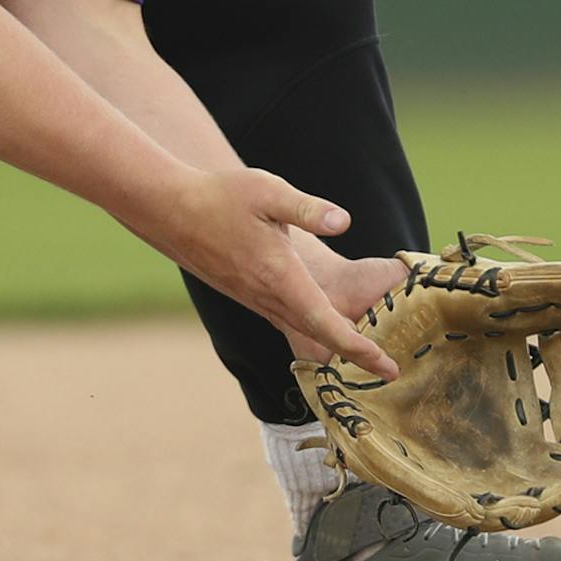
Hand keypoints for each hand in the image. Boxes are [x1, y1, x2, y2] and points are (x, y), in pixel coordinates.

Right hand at [145, 169, 399, 380]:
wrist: (171, 210)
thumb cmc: (221, 197)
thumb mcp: (268, 191)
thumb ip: (308, 209)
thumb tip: (343, 221)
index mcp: (280, 277)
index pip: (327, 324)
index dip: (360, 349)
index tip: (387, 367)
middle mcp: (268, 297)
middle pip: (319, 337)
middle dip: (355, 355)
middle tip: (389, 369)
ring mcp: (256, 299)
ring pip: (301, 331)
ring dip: (333, 343)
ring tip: (366, 350)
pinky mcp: (247, 293)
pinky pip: (285, 320)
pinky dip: (311, 329)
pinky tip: (323, 323)